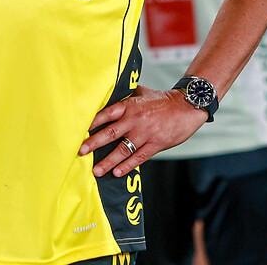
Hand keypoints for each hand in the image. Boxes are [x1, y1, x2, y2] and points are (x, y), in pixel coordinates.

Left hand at [79, 86, 206, 177]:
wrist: (187, 106)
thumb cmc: (162, 100)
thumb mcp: (142, 92)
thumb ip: (126, 95)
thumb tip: (109, 92)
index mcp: (130, 105)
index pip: (106, 113)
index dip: (92, 122)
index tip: (79, 130)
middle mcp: (135, 119)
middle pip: (111, 132)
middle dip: (94, 143)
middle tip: (80, 151)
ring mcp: (145, 133)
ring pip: (123, 149)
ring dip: (108, 161)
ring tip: (96, 170)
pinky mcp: (156, 144)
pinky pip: (139, 157)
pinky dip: (127, 166)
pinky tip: (117, 172)